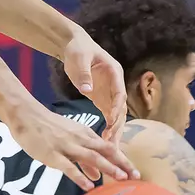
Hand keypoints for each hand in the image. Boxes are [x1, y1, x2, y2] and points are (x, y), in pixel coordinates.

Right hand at [5, 100, 134, 189]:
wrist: (27, 116)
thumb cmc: (48, 128)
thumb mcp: (70, 139)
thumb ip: (84, 159)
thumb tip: (98, 176)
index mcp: (86, 135)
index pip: (109, 148)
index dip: (123, 160)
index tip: (136, 173)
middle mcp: (80, 139)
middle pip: (106, 151)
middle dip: (122, 164)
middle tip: (136, 177)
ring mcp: (67, 146)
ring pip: (92, 157)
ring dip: (108, 167)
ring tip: (121, 178)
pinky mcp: (53, 155)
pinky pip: (68, 167)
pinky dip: (80, 176)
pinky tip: (89, 187)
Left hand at [61, 29, 128, 145]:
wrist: (74, 46)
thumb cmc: (78, 49)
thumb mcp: (80, 58)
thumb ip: (84, 73)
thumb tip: (87, 89)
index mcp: (115, 73)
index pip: (120, 94)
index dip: (117, 108)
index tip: (111, 121)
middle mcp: (116, 85)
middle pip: (121, 109)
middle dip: (118, 126)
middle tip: (112, 143)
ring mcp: (110, 93)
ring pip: (116, 116)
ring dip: (115, 131)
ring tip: (111, 149)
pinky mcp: (101, 99)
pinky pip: (108, 116)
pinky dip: (108, 129)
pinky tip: (104, 143)